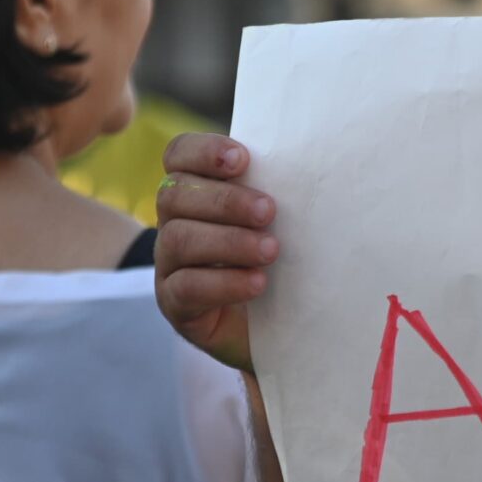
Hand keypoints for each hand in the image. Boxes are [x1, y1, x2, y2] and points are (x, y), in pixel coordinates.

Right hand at [157, 134, 276, 374]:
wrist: (284, 329)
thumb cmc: (285, 264)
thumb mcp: (284, 223)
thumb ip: (277, 194)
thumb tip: (311, 164)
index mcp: (196, 193)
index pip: (179, 156)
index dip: (203, 152)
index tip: (242, 160)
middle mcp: (174, 224)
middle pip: (175, 195)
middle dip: (225, 200)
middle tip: (268, 212)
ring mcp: (170, 266)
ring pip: (179, 239)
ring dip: (229, 241)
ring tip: (271, 251)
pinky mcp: (177, 306)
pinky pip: (186, 288)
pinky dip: (224, 283)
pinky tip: (258, 283)